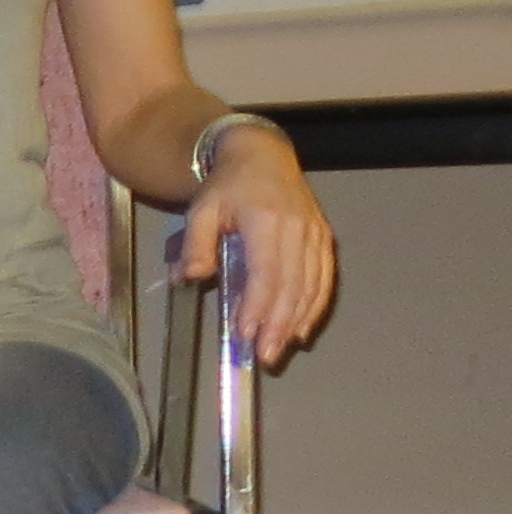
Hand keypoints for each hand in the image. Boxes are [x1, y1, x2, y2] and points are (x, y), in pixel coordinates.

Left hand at [179, 132, 336, 368]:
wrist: (263, 157)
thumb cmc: (227, 187)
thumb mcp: (200, 210)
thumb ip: (195, 244)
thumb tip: (189, 277)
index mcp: (266, 221)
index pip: (266, 272)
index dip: (258, 306)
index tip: (245, 333)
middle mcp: (297, 229)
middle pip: (292, 285)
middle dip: (278, 324)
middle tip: (264, 355)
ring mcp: (315, 233)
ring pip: (312, 285)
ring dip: (297, 321)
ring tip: (280, 349)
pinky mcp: (324, 238)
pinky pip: (324, 278)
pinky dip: (315, 306)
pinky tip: (302, 329)